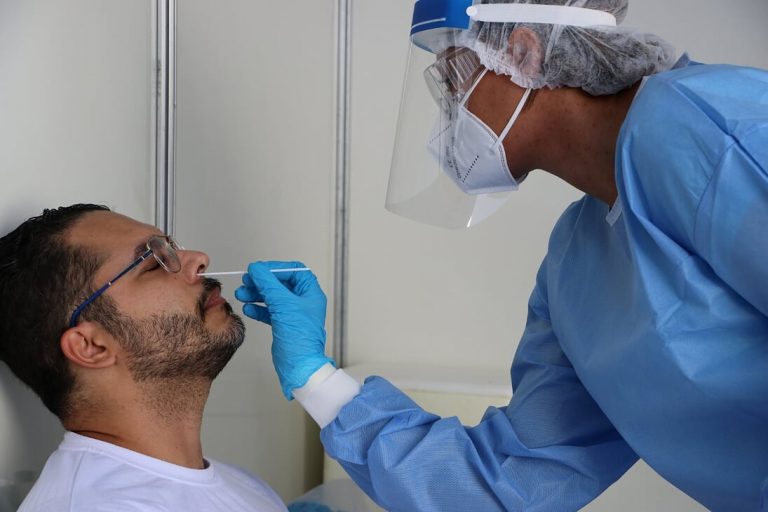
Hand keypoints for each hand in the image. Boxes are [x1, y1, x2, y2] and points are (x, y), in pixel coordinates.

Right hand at [234, 261, 333, 398]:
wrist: (298, 365)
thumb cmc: (300, 338)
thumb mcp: (283, 304)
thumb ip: (268, 284)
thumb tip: (257, 269)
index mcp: (311, 293)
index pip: (293, 271)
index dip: (275, 268)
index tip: (259, 270)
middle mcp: (304, 302)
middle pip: (280, 283)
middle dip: (262, 282)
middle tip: (247, 281)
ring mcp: (294, 314)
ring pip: (273, 297)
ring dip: (257, 294)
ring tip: (242, 294)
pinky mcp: (284, 325)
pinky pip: (270, 312)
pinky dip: (258, 309)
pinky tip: (248, 309)